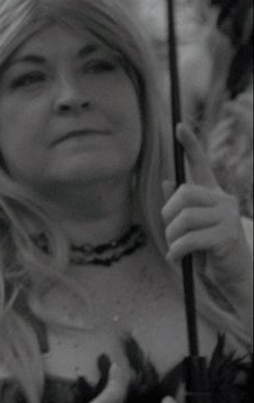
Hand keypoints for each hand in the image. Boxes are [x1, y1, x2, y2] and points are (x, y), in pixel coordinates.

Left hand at [162, 123, 251, 292]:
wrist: (236, 276)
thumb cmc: (211, 250)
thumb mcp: (193, 227)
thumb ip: (181, 206)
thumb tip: (167, 181)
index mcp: (214, 196)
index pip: (202, 165)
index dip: (191, 145)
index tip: (179, 126)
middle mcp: (224, 201)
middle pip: (184, 193)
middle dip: (168, 214)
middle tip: (170, 232)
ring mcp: (228, 217)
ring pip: (183, 218)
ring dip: (172, 237)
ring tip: (175, 249)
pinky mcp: (227, 236)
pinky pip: (189, 238)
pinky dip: (177, 250)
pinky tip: (177, 257)